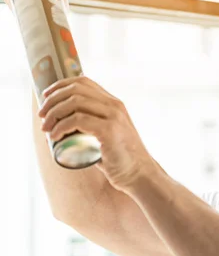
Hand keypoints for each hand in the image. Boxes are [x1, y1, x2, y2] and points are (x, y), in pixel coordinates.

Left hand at [38, 77, 157, 190]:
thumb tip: (65, 126)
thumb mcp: (108, 134)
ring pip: (74, 102)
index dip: (60, 86)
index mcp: (114, 103)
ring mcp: (113, 117)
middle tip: (43, 117)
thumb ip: (93, 126)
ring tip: (46, 128)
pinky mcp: (109, 130)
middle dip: (52, 100)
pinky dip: (61, 126)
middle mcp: (115, 106)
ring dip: (54, 113)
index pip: (83, 82)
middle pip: (75, 89)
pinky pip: (77, 120)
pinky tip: (56, 136)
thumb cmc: (120, 158)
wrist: (139, 173)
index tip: (46, 98)